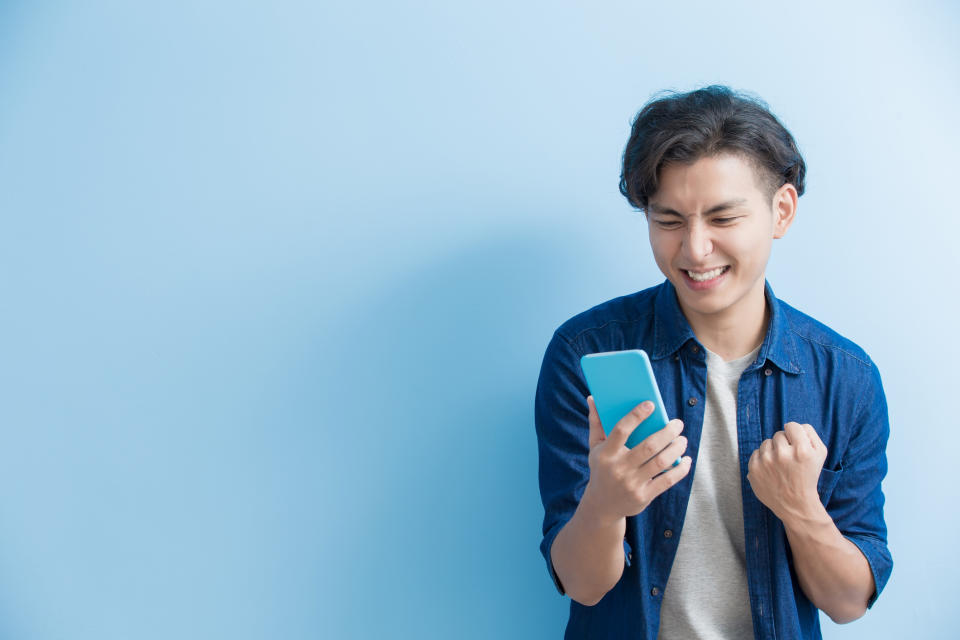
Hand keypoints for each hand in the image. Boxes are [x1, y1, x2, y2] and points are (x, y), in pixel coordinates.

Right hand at [581, 396, 691, 525]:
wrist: (601, 505)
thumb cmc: (602, 468)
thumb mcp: (594, 448)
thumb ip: (596, 423)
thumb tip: (593, 398)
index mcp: (606, 453)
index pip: (621, 430)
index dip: (636, 416)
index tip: (651, 404)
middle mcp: (619, 469)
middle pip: (649, 446)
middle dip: (667, 432)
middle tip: (677, 423)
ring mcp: (632, 484)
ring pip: (661, 462)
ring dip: (676, 448)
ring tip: (682, 439)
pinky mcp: (644, 496)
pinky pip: (667, 481)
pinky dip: (680, 469)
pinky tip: (686, 460)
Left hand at [747, 422, 827, 520]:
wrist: (795, 504)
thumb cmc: (808, 476)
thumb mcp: (820, 454)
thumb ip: (809, 433)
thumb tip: (793, 426)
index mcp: (801, 450)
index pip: (792, 426)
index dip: (795, 434)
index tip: (796, 444)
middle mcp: (782, 455)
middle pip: (778, 434)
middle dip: (784, 444)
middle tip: (790, 459)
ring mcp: (766, 462)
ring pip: (766, 443)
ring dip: (773, 450)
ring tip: (781, 465)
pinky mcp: (754, 469)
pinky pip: (756, 452)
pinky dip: (763, 459)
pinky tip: (771, 469)